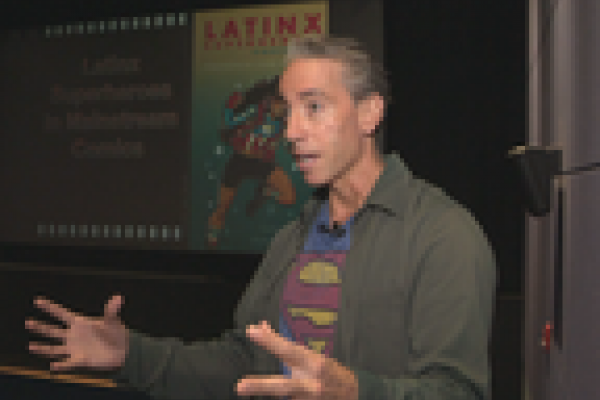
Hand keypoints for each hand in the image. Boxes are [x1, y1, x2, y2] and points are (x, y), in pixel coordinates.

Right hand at [26, 295, 128, 371]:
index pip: (61, 313)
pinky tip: (53, 366)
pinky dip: (61, 366)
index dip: (50, 307)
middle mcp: (73, 335)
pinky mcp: (79, 360)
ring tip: (31, 346)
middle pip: (53, 330)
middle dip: (40, 327)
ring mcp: (74, 348)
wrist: (120, 350)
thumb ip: (112, 309)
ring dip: (43, 348)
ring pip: (54, 348)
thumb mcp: (112, 320)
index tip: (37, 300)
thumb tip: (118, 297)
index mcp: (79, 323)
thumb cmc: (114, 332)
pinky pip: (67, 364)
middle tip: (27, 322)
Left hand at [237, 321, 358, 399]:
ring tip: (251, 390)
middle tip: (240, 386)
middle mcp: (312, 384)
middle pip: (283, 386)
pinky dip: (289, 397)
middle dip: (260, 386)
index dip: (270, 341)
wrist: (356, 396)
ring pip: (285, 396)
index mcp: (315, 363)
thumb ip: (286, 348)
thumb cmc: (331, 373)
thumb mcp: (313, 357)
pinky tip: (284, 395)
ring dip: (272, 391)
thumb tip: (260, 327)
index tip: (252, 331)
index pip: (288, 350)